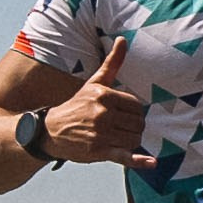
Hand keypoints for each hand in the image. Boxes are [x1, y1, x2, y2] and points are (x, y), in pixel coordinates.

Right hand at [42, 35, 149, 165]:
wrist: (51, 131)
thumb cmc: (77, 105)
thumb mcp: (94, 83)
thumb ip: (112, 63)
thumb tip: (122, 39)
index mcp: (104, 96)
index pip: (136, 106)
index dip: (134, 112)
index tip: (123, 114)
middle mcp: (103, 114)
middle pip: (138, 123)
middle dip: (134, 126)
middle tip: (120, 127)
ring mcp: (101, 134)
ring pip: (134, 139)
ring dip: (132, 140)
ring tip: (118, 137)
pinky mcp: (99, 152)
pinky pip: (124, 156)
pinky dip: (139, 160)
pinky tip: (151, 162)